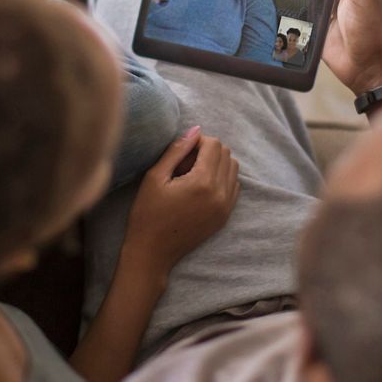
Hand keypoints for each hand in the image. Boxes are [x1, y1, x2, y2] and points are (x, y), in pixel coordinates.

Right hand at [122, 126, 239, 276]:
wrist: (152, 253)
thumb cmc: (148, 214)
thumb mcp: (155, 177)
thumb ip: (177, 150)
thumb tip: (195, 129)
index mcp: (203, 182)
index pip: (214, 145)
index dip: (197, 141)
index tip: (181, 153)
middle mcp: (220, 194)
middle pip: (226, 154)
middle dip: (208, 151)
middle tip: (185, 163)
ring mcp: (225, 207)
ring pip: (233, 169)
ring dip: (217, 164)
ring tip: (193, 174)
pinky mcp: (225, 216)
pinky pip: (234, 187)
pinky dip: (222, 179)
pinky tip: (201, 187)